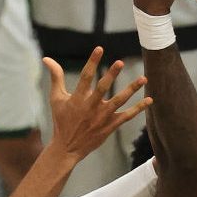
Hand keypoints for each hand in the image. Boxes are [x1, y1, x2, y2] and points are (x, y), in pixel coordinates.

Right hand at [44, 47, 152, 162]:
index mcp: (77, 99)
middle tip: (120, 62)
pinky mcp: (110, 126)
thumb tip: (46, 58)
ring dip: (131, 89)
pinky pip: (127, 116)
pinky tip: (149, 99)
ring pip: (119, 101)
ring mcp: (102, 117)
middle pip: (102, 89)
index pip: (85, 77)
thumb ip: (56, 77)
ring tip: (143, 78)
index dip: (92, 62)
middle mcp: (90, 107)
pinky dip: (139, 108)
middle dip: (111, 75)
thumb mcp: (56, 98)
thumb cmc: (61, 120)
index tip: (99, 48)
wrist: (67, 148)